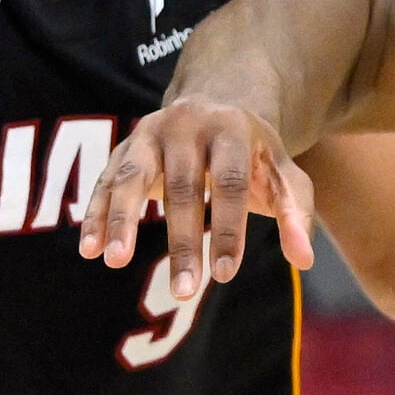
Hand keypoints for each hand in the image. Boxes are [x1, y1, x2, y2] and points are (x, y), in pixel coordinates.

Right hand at [79, 102, 319, 295]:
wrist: (216, 103)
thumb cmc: (253, 155)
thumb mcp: (283, 175)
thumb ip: (297, 213)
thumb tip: (304, 260)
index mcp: (230, 129)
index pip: (229, 183)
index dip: (228, 229)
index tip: (226, 274)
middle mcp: (186, 126)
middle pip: (182, 186)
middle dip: (182, 241)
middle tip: (185, 291)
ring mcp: (148, 134)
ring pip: (131, 178)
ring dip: (122, 220)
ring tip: (115, 261)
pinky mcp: (123, 148)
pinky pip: (105, 182)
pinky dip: (97, 215)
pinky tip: (90, 249)